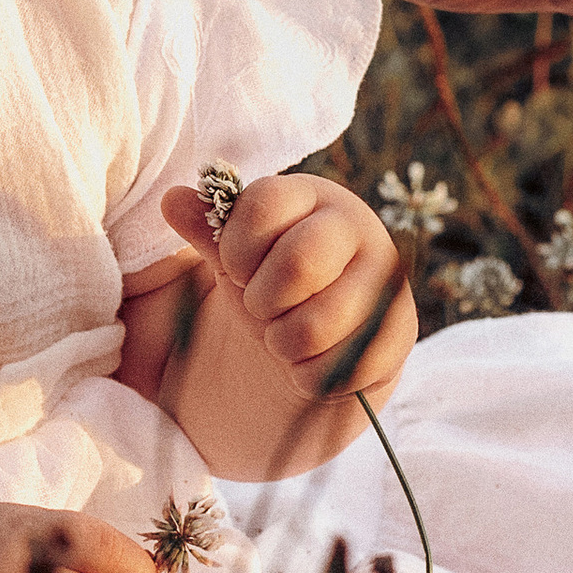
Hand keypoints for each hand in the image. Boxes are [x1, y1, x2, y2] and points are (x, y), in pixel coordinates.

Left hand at [160, 173, 416, 412]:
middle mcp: (356, 227)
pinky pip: (341, 367)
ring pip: (316, 325)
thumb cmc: (267, 289)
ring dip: (284, 343)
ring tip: (284, 337)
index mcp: (310, 197)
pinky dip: (309, 376)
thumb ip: (206, 229)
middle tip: (261, 308)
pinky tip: (311, 362)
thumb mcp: (231, 259)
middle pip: (299, 262)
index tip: (235, 269)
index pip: (261, 205)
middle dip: (263, 301)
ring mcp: (385, 280)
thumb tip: (172, 200)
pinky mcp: (400, 333)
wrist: (317, 345)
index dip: (234, 249)